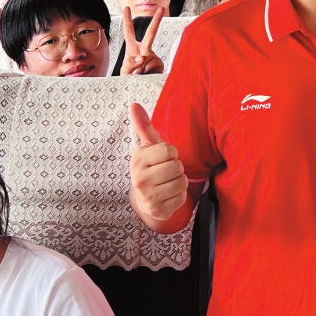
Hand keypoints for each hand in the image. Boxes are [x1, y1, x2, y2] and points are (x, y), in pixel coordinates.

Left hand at [121, 7, 166, 74]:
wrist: (140, 87)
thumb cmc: (129, 77)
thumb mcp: (124, 71)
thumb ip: (130, 63)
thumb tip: (141, 57)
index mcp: (133, 47)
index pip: (128, 32)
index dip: (127, 20)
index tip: (126, 8)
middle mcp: (144, 49)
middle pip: (151, 33)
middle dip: (157, 20)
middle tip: (162, 9)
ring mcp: (152, 55)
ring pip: (148, 58)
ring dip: (140, 69)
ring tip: (137, 75)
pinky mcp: (159, 63)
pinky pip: (153, 65)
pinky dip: (148, 72)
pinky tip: (147, 75)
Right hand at [128, 103, 189, 226]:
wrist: (144, 199)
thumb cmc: (150, 167)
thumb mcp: (147, 147)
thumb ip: (143, 126)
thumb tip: (134, 104)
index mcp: (138, 160)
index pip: (169, 150)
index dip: (171, 153)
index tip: (163, 158)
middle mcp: (140, 179)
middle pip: (177, 167)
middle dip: (176, 168)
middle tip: (166, 172)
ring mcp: (148, 197)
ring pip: (181, 182)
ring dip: (179, 182)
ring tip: (168, 183)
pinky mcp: (158, 211)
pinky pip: (182, 198)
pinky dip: (179, 196)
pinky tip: (169, 195)